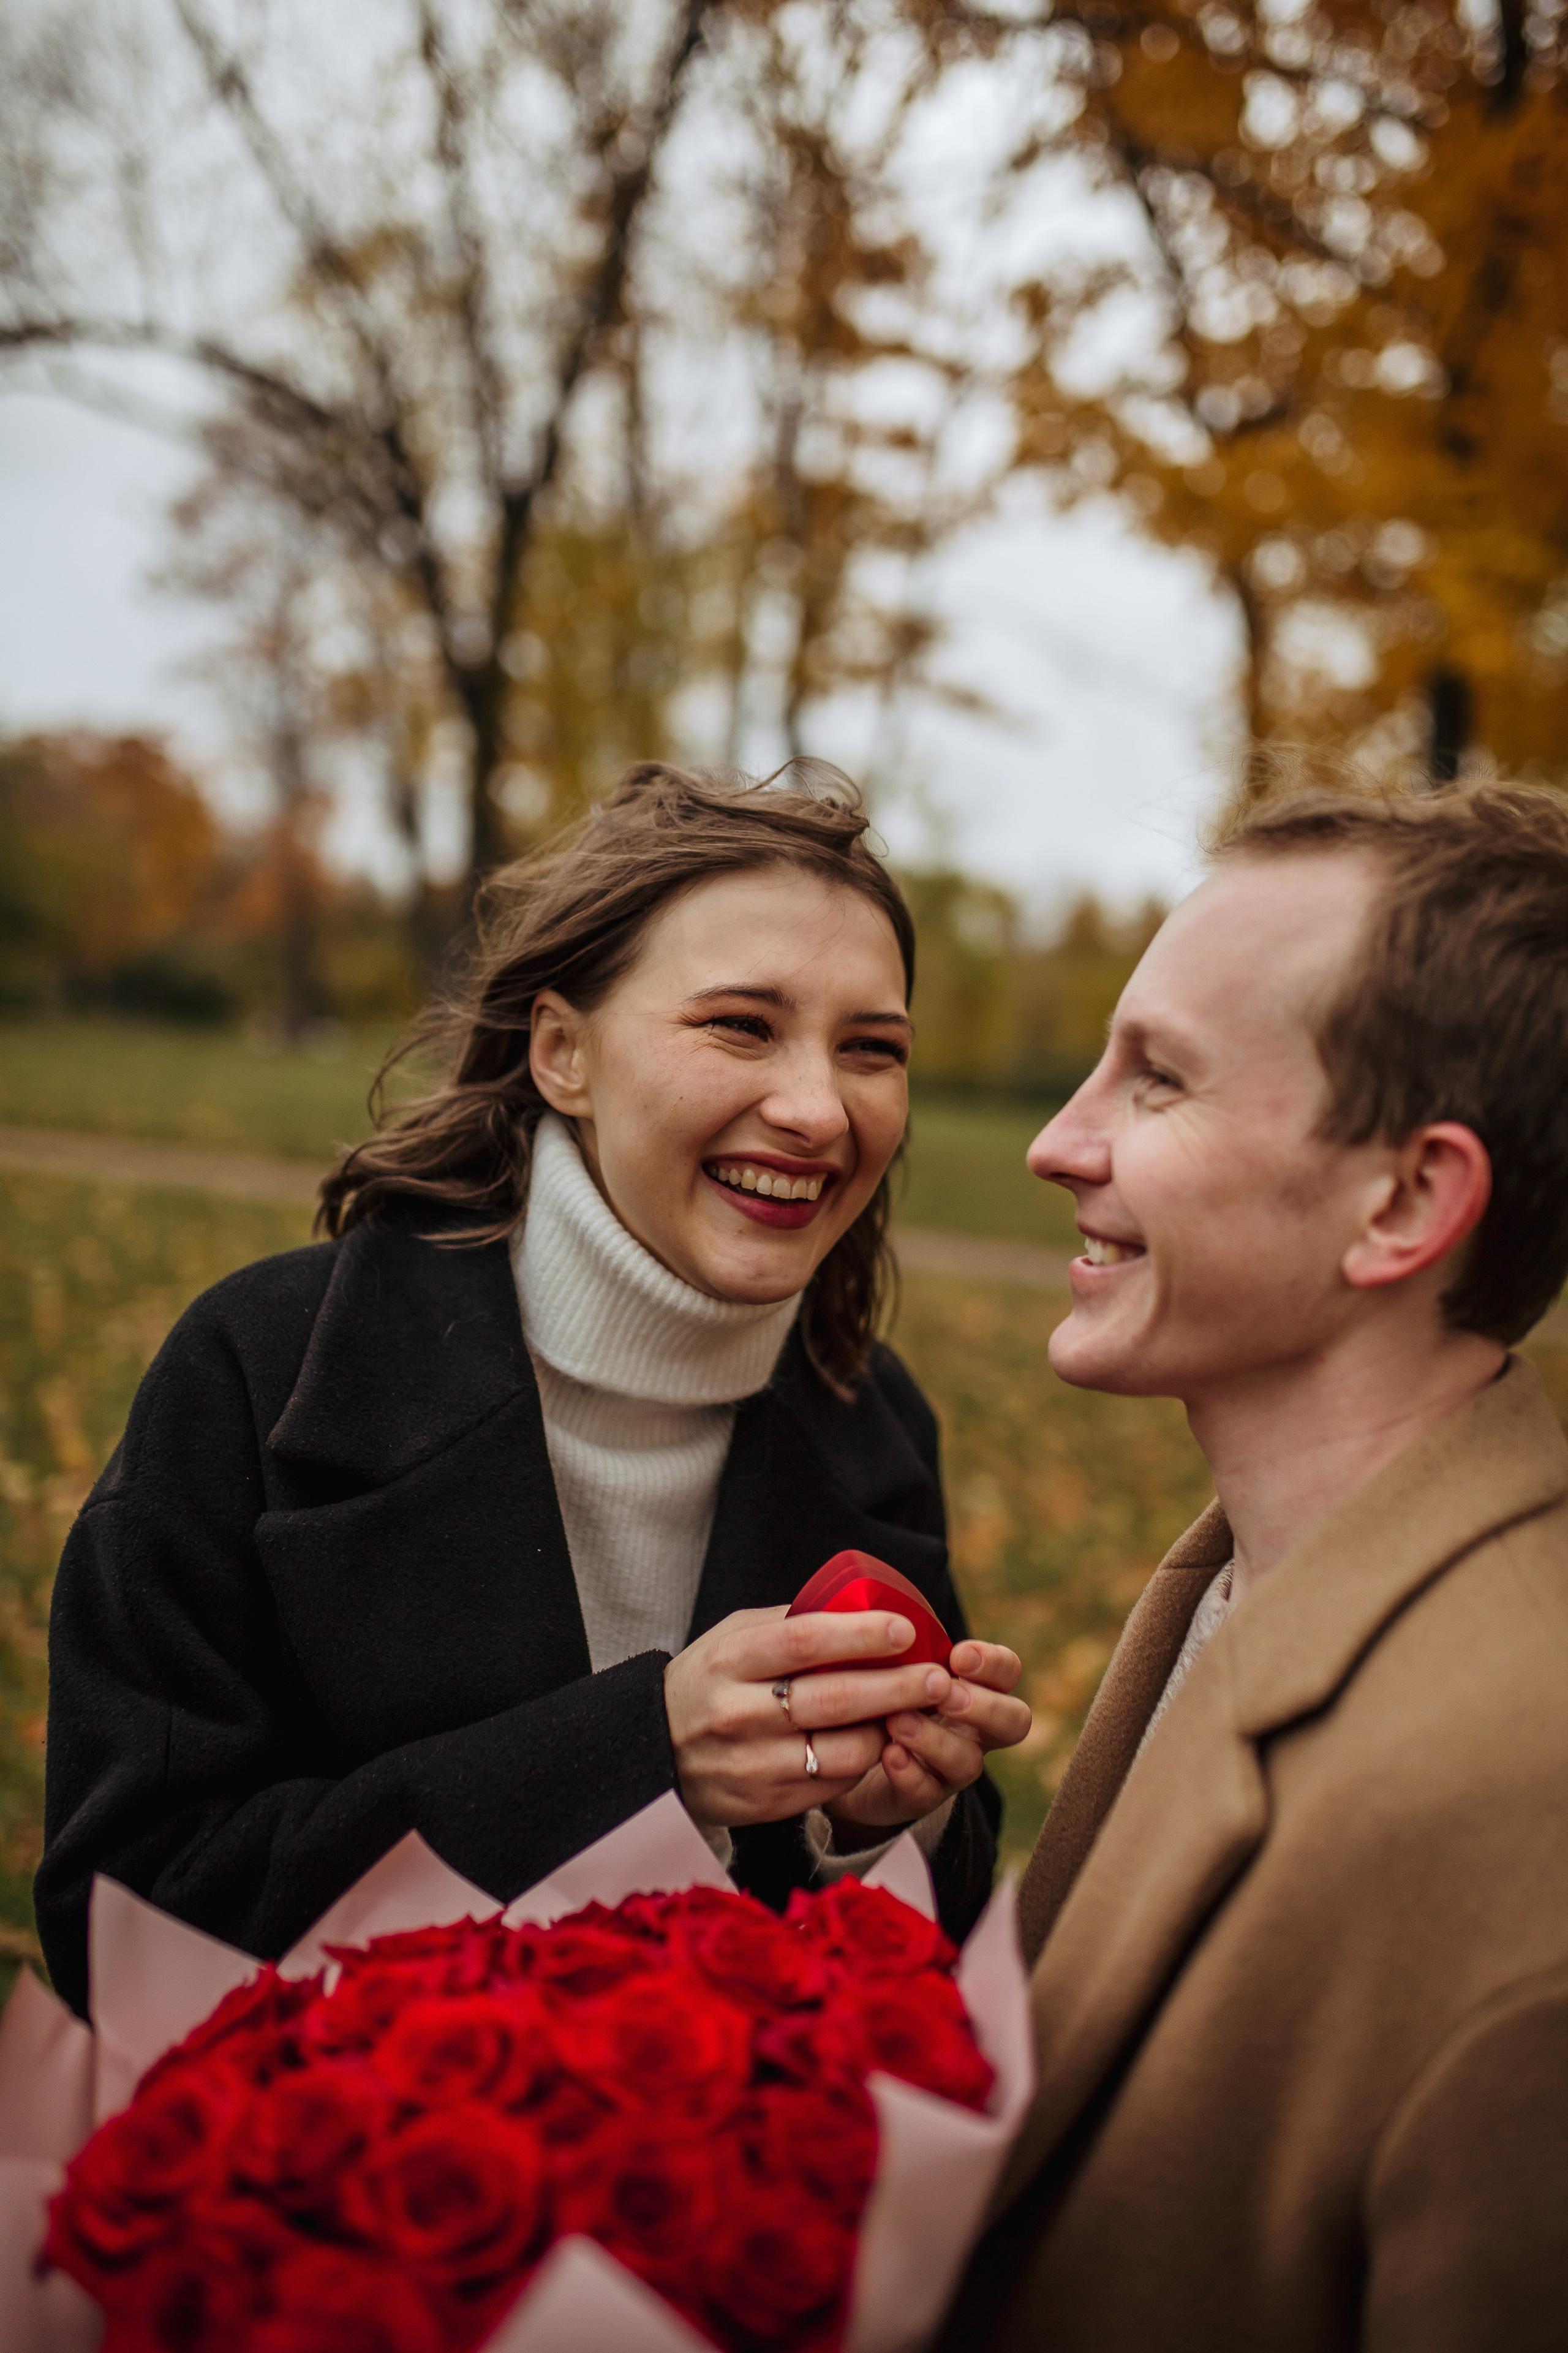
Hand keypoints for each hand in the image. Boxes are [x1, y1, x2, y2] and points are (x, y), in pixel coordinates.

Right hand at [664, 1606, 954, 1829]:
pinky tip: (878, 1742)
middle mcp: (738, 1714)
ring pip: (843, 1751)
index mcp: (730, 1660)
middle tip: (940, 1678)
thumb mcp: (732, 1638)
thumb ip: (788, 1624)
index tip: (905, 1630)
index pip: (805, 1641)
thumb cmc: (707, 1681)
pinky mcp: (764, 1803)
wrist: (651, 1750)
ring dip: (889, 1731)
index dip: (861, 1635)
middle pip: (835, 1700)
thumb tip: (862, 1610)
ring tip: (914, 1713)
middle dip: (898, 1687)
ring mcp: (751, 1764)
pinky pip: (832, 1784)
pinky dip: (863, 1762)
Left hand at [823, 1638, 1029, 1843]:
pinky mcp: (920, 1797)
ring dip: (935, 1739)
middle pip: (1014, 1721)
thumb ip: (898, 1644)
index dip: (993, 1664)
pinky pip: (926, 1792)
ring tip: (897, 1721)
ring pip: (969, 1762)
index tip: (959, 1655)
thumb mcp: (890, 1662)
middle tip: (946, 1693)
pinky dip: (909, 1772)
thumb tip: (881, 1610)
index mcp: (974, 1687)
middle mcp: (974, 1730)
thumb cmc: (875, 1692)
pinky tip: (888, 1754)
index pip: (1008, 1671)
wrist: (845, 1753)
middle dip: (984, 1706)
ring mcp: (950, 1768)